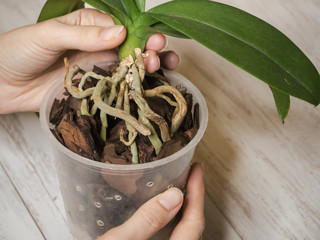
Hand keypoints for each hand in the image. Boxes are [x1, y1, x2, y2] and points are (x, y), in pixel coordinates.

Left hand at [0, 9, 178, 113]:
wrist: (2, 84)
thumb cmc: (18, 51)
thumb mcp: (49, 35)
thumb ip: (83, 34)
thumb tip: (120, 33)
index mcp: (89, 27)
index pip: (121, 28)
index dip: (140, 35)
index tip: (153, 41)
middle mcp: (97, 47)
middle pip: (131, 48)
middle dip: (150, 50)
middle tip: (162, 55)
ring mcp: (97, 69)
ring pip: (129, 68)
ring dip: (148, 67)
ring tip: (164, 67)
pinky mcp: (94, 90)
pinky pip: (118, 88)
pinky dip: (135, 88)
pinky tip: (150, 88)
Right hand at [99, 163, 204, 239]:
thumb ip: (147, 221)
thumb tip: (174, 197)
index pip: (193, 223)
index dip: (198, 193)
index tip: (197, 170)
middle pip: (192, 229)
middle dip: (194, 199)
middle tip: (191, 175)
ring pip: (184, 234)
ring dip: (186, 210)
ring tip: (183, 187)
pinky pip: (172, 238)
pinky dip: (173, 222)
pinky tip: (164, 211)